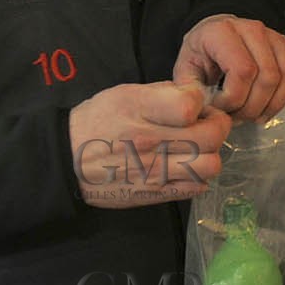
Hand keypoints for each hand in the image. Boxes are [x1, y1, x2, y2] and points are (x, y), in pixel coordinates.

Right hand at [68, 81, 230, 207]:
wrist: (67, 160)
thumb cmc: (97, 121)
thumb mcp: (124, 93)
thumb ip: (163, 92)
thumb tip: (196, 95)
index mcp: (139, 109)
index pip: (190, 105)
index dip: (202, 102)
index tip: (197, 103)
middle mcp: (150, 140)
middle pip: (211, 136)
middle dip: (217, 126)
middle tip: (206, 125)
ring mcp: (154, 170)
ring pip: (211, 165)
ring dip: (211, 155)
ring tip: (198, 149)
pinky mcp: (155, 192)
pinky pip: (196, 187)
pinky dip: (199, 177)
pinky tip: (186, 167)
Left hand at [173, 14, 284, 121]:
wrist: (214, 34)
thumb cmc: (202, 53)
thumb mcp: (185, 70)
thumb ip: (190, 92)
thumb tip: (202, 111)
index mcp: (223, 32)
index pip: (243, 71)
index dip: (233, 100)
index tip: (221, 109)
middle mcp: (253, 30)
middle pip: (269, 77)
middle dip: (253, 107)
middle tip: (239, 116)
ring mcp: (275, 36)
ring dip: (275, 104)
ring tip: (257, 112)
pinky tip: (284, 96)